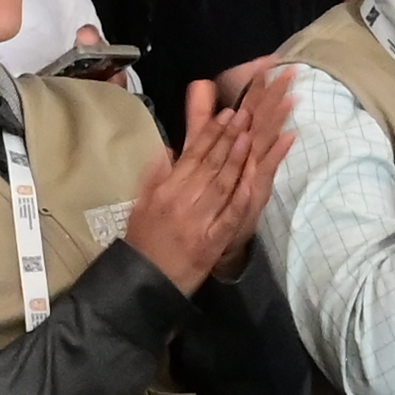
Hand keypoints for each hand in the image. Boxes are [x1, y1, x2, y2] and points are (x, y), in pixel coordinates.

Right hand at [122, 69, 293, 292]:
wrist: (145, 281)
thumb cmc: (144, 241)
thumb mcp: (141, 205)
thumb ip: (154, 177)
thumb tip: (166, 149)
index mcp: (165, 191)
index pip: (192, 156)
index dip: (211, 133)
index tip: (226, 113)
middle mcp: (182, 202)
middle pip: (210, 165)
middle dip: (228, 138)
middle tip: (245, 114)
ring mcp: (199, 222)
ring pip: (222, 184)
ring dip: (237, 159)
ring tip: (250, 135)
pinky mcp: (212, 242)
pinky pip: (229, 215)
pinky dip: (240, 196)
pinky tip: (253, 178)